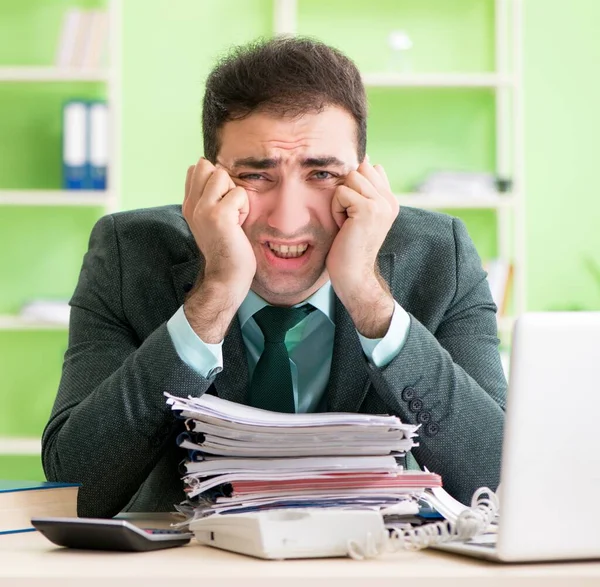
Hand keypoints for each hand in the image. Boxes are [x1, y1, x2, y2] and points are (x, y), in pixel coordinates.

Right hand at [183, 157, 255, 299]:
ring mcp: (203, 209)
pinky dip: (244, 207)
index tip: (221, 205)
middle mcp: (191, 205)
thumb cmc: (228, 248)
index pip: (196, 169)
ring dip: (234, 194)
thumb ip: (209, 197)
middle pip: (206, 166)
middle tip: (229, 208)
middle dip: (224, 182)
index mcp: (189, 205)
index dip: (215, 180)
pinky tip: (239, 225)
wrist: (226, 276)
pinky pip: (239, 193)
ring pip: (221, 174)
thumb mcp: (211, 219)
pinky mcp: (218, 215)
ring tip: (234, 217)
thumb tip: (217, 171)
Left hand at [326, 158, 399, 337]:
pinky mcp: (368, 208)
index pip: (370, 167)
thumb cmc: (349, 248)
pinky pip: (341, 192)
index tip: (352, 211)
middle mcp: (389, 200)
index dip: (353, 185)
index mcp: (389, 201)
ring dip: (340, 200)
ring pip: (350, 177)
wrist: (354, 275)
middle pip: (359, 168)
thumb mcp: (358, 214)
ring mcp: (381, 204)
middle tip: (348, 218)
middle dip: (346, 190)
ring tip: (346, 221)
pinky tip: (344, 226)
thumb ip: (364, 190)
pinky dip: (336, 209)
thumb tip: (365, 160)